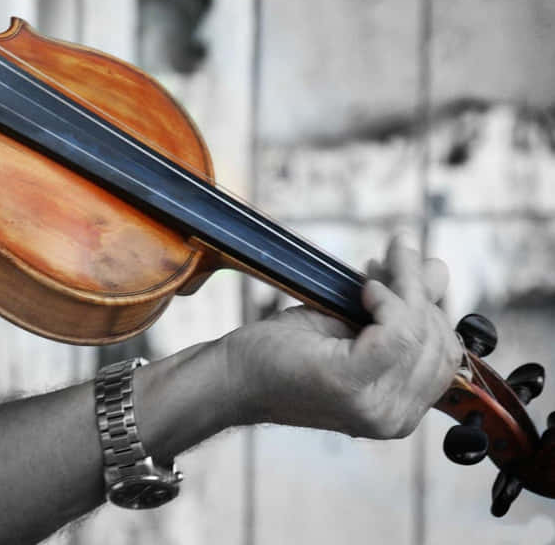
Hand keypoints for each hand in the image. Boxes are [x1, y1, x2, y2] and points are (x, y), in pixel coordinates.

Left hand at [221, 234, 461, 438]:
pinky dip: (387, 299)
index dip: (431, 307)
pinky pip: (396, 332)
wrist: (234, 375)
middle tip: (390, 260)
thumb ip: (398, 305)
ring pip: (418, 332)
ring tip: (376, 268)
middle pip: (438, 341)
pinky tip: (365, 288)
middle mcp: (394, 418)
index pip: (445, 353)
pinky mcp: (351, 384)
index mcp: (399, 410)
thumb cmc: (286, 352)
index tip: (403, 267)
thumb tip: (438, 269)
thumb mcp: (352, 324)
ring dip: (403, 287)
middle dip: (417, 292)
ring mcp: (375, 407)